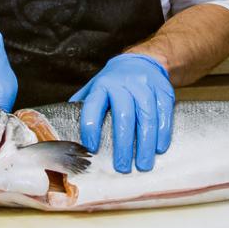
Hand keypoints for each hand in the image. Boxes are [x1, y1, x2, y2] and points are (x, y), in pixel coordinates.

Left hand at [69, 53, 173, 172]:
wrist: (144, 60)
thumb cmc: (115, 81)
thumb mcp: (95, 87)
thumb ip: (83, 105)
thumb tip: (64, 129)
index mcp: (102, 86)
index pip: (93, 106)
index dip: (91, 127)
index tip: (91, 148)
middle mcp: (123, 84)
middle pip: (123, 115)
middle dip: (123, 144)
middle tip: (123, 167)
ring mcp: (145, 86)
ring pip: (146, 116)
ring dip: (145, 143)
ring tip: (144, 164)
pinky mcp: (163, 90)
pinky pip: (164, 113)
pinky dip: (163, 133)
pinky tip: (159, 148)